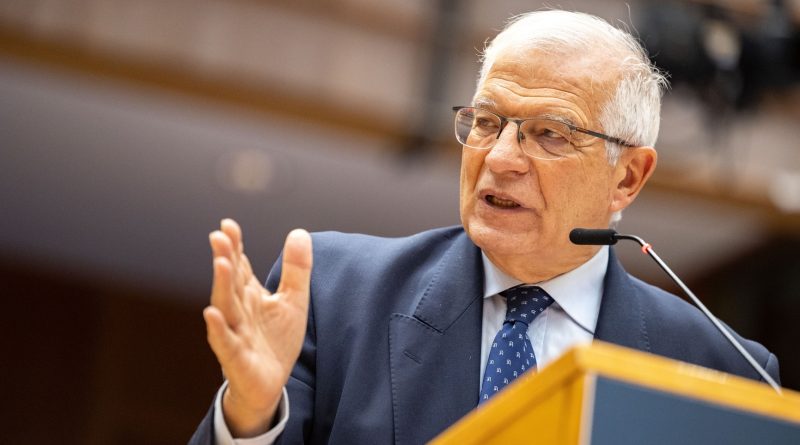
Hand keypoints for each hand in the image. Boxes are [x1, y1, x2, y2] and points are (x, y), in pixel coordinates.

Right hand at [203, 219, 311, 436]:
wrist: (271, 385)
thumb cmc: (276, 341)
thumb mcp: (294, 301)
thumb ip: (296, 269)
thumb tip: (298, 232)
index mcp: (249, 295)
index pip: (239, 266)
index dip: (234, 246)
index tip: (228, 225)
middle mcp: (239, 311)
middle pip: (230, 281)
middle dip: (225, 258)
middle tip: (219, 236)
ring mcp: (235, 333)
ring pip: (226, 307)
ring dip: (221, 285)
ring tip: (220, 263)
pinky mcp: (236, 358)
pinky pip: (225, 342)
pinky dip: (218, 328)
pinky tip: (212, 313)